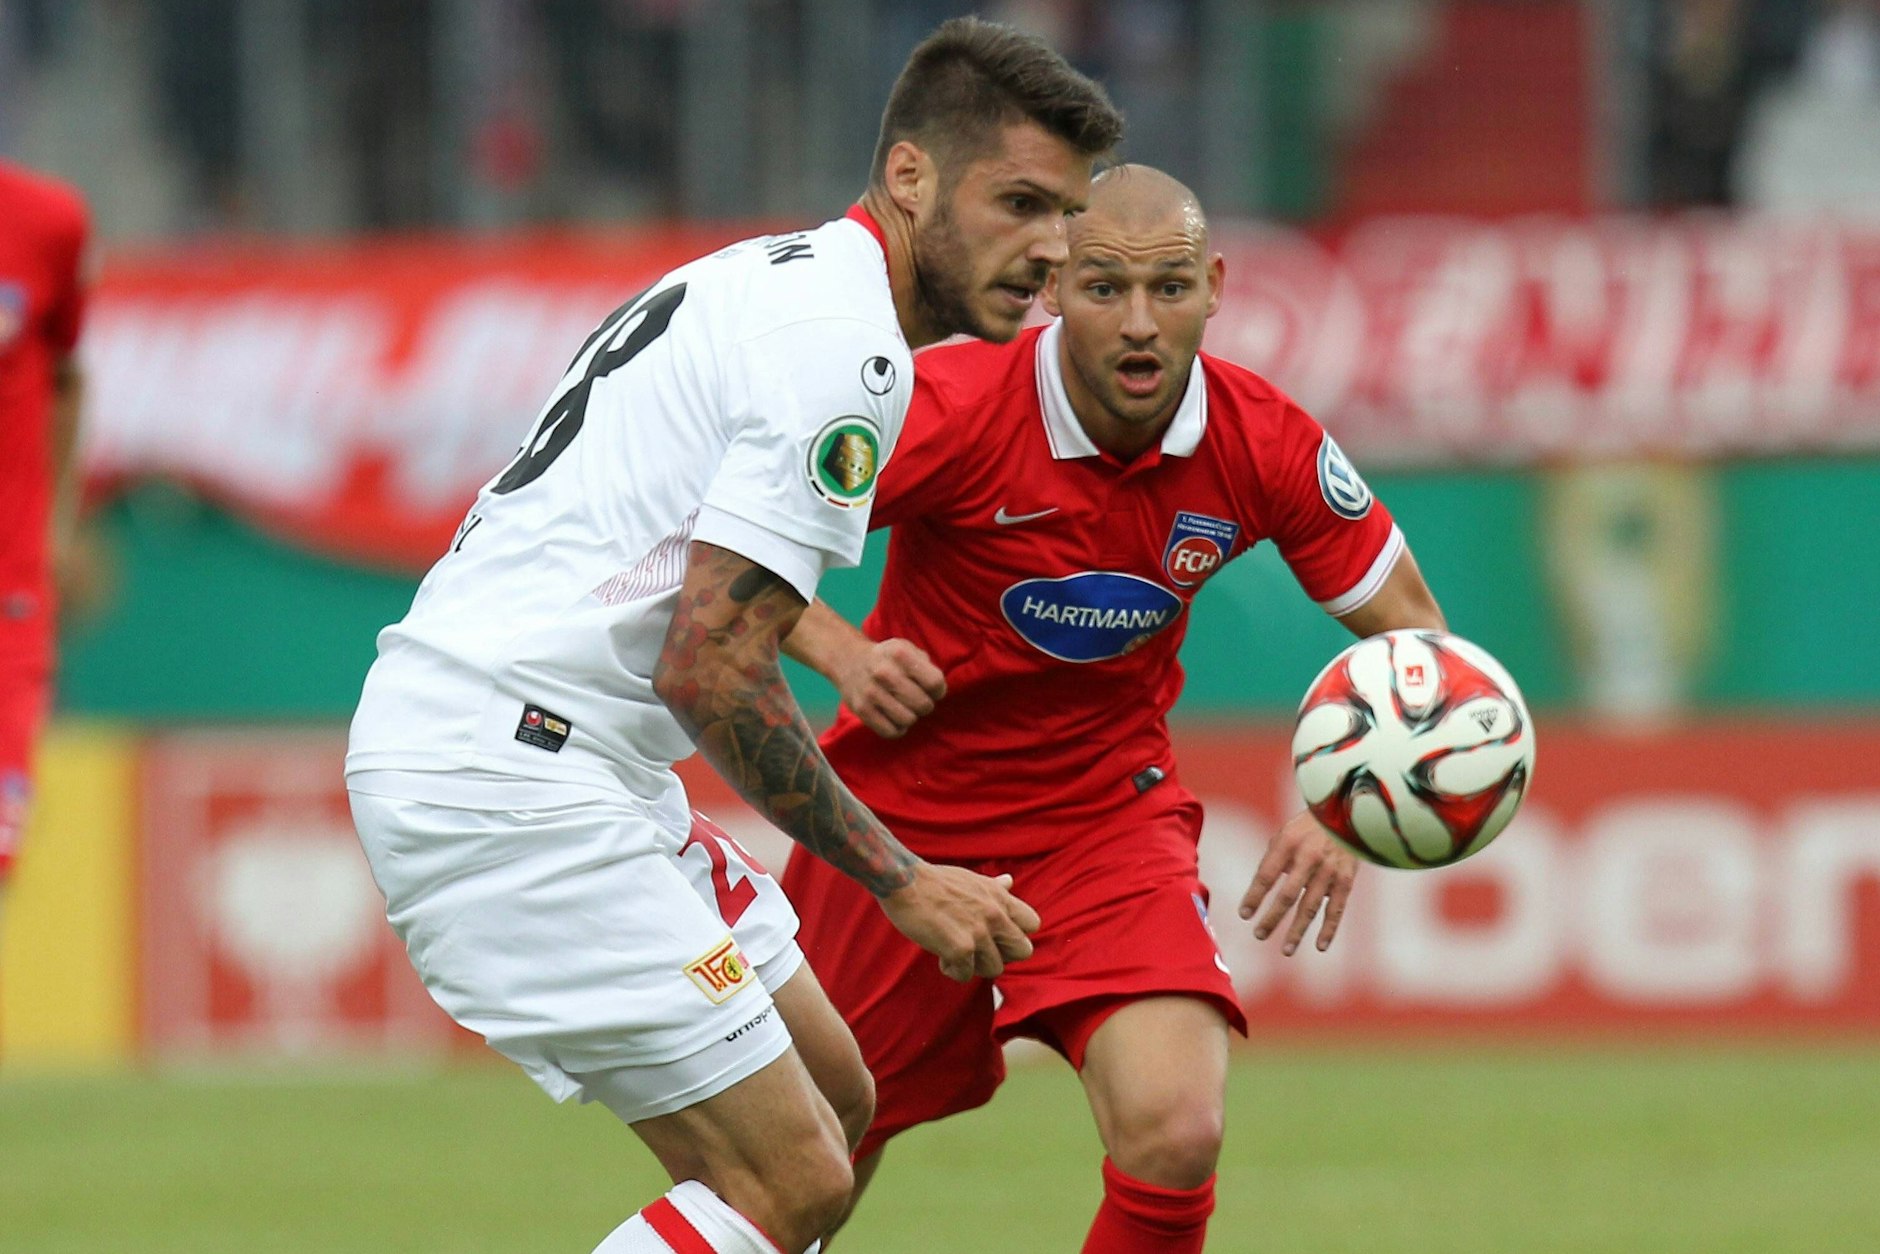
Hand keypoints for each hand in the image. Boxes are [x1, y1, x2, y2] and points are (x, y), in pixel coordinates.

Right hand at [836, 637, 945, 737]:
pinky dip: (897, 729)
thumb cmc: (887, 658)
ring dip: (911, 717)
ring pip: (908, 720)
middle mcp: (884, 673)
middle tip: (917, 700)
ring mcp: (871, 692)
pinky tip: (895, 718)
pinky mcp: (862, 710)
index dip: (938, 690)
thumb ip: (926, 666)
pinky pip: (891, 732)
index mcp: (899, 654)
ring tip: (905, 708)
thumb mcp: (907, 649)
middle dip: (925, 705)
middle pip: (923, 704)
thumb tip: (937, 690)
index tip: (932, 690)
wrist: (849, 660)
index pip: (934, 682)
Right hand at [878, 861, 1040, 981]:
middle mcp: (995, 915)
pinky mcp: (960, 949)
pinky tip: (940, 955)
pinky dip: (952, 970)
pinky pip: (965, 975)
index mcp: (999, 897)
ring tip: (955, 952)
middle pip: (1023, 951)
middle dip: (1002, 954)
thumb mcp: (971, 880)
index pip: (1033, 924)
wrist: (904, 881)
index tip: (996, 934)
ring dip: (975, 966)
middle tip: (980, 949)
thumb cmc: (934, 881)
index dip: (1016, 933)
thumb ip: (994, 888)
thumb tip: (1010, 881)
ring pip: (994, 969)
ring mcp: (979, 933)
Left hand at [1238, 810, 1359, 955]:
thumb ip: (1272, 860)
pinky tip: (1320, 946)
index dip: (1254, 896)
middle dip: (1272, 917)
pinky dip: (1329, 929)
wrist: (1348, 815)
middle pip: (1287, 895)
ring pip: (1311, 906)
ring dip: (1297, 930)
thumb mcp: (1285, 834)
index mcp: (1288, 844)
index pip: (1267, 875)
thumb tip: (1259, 890)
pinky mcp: (1346, 881)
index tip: (1244, 914)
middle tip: (1259, 935)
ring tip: (1286, 950)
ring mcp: (1329, 871)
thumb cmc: (1308, 828)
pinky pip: (1336, 909)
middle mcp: (1308, 858)